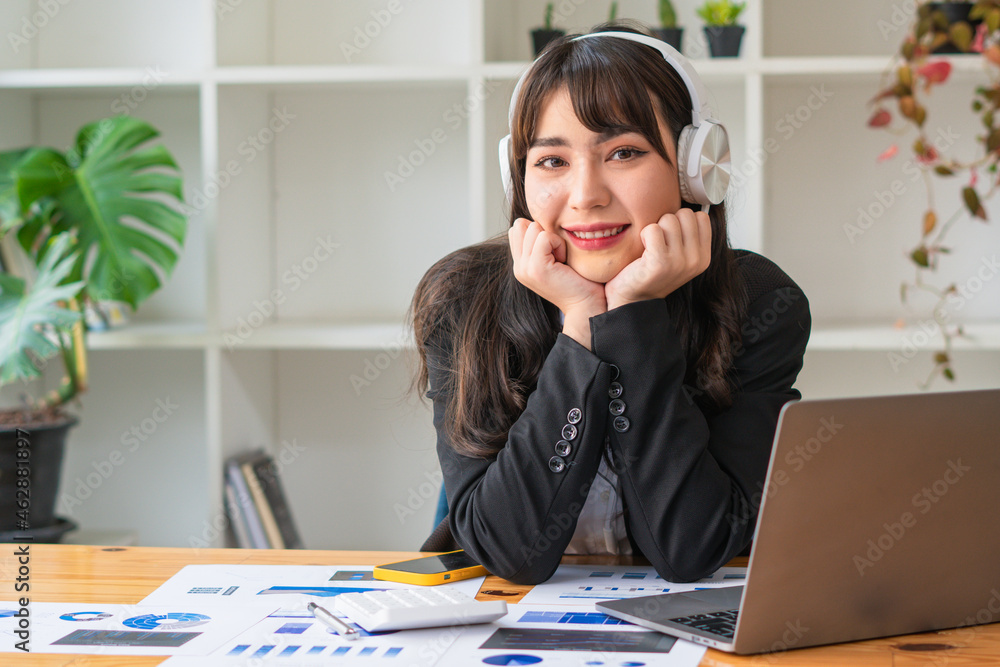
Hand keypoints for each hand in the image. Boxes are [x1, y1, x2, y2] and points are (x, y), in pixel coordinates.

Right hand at [509, 218, 606, 348]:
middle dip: (546, 233)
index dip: (540, 231)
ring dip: (554, 239)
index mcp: (521, 264)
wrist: (587, 306)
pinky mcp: (535, 268)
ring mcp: (524, 268)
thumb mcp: (556, 257)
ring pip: (533, 228)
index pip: (518, 228)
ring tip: (562, 260)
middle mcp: (519, 266)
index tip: (555, 253)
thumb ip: (541, 241)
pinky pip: (544, 237)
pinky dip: (558, 245)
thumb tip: (530, 220)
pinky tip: (564, 262)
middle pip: (523, 224)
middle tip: (560, 257)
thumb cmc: (579, 281)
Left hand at [605, 209, 711, 309]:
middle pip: (685, 214)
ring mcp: (680, 262)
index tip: (671, 237)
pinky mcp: (660, 262)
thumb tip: (689, 201)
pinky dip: (644, 235)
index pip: (700, 216)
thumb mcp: (679, 254)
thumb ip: (688, 233)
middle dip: (667, 222)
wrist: (632, 299)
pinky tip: (642, 250)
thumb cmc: (651, 272)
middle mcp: (695, 260)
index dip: (682, 220)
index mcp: (703, 257)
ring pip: (668, 219)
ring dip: (655, 229)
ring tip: (650, 247)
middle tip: (658, 242)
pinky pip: (652, 229)